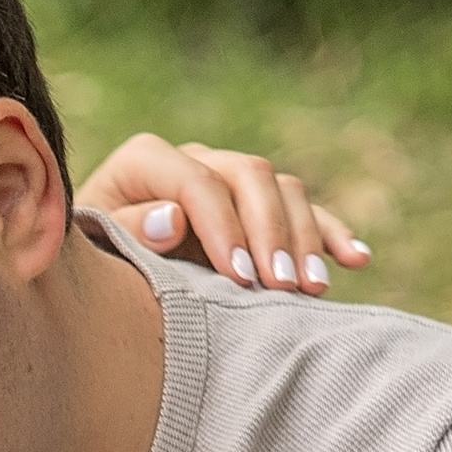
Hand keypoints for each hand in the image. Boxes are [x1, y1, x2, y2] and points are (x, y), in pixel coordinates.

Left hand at [75, 137, 370, 296]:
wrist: (101, 278)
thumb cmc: (92, 265)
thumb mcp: (98, 249)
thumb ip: (129, 231)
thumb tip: (174, 219)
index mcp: (148, 161)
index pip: (198, 181)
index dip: (223, 227)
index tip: (239, 278)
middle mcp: (196, 160)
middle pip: (251, 176)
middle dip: (270, 233)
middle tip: (280, 287)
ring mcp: (232, 182)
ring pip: (284, 190)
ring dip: (305, 238)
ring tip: (312, 290)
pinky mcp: (259, 210)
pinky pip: (306, 211)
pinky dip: (333, 234)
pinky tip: (358, 260)